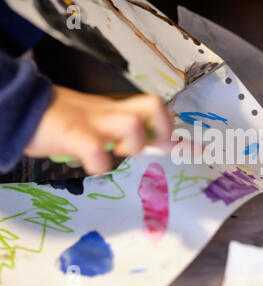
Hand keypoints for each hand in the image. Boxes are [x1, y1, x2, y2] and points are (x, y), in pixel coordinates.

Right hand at [24, 86, 172, 174]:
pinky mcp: (73, 133)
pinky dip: (99, 163)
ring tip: (116, 153)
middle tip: (148, 146)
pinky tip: (92, 165)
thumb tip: (163, 144)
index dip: (177, 130)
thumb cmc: (66, 121)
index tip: (198, 149)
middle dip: (163, 129)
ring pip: (131, 124)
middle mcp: (111, 112)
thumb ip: (130, 132)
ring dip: (132, 146)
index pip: (155, 110)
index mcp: (118, 110)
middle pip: (153, 105)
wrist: (25, 109)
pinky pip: (95, 149)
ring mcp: (93, 121)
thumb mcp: (102, 123)